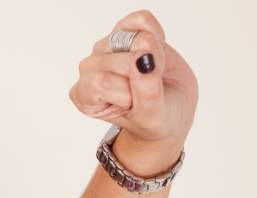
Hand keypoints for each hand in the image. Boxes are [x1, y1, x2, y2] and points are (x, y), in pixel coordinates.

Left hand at [69, 10, 198, 150]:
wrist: (171, 107)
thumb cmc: (154, 119)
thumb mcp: (152, 116)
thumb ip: (146, 91)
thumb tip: (143, 58)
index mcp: (84, 96)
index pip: (101, 83)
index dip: (128, 92)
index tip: (135, 103)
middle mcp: (89, 69)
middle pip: (121, 60)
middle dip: (146, 74)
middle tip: (150, 88)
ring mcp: (105, 48)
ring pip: (134, 39)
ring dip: (154, 56)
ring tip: (153, 72)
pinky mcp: (125, 30)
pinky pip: (143, 20)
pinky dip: (158, 35)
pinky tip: (155, 53)